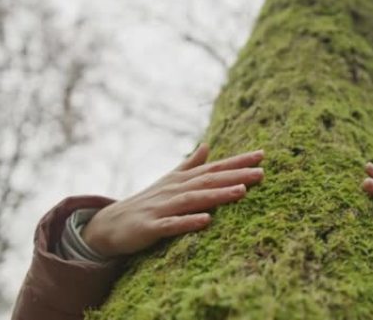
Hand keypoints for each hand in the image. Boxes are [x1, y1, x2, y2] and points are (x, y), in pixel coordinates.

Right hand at [81, 144, 263, 257]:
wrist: (110, 224)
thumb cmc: (147, 202)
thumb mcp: (169, 181)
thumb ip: (190, 165)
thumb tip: (207, 145)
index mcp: (182, 180)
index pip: (215, 168)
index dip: (238, 162)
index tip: (262, 155)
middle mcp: (175, 190)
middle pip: (209, 181)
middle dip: (236, 176)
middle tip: (262, 172)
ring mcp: (162, 208)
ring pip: (194, 200)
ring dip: (218, 195)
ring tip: (242, 191)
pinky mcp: (151, 227)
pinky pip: (172, 225)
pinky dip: (188, 222)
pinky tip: (207, 221)